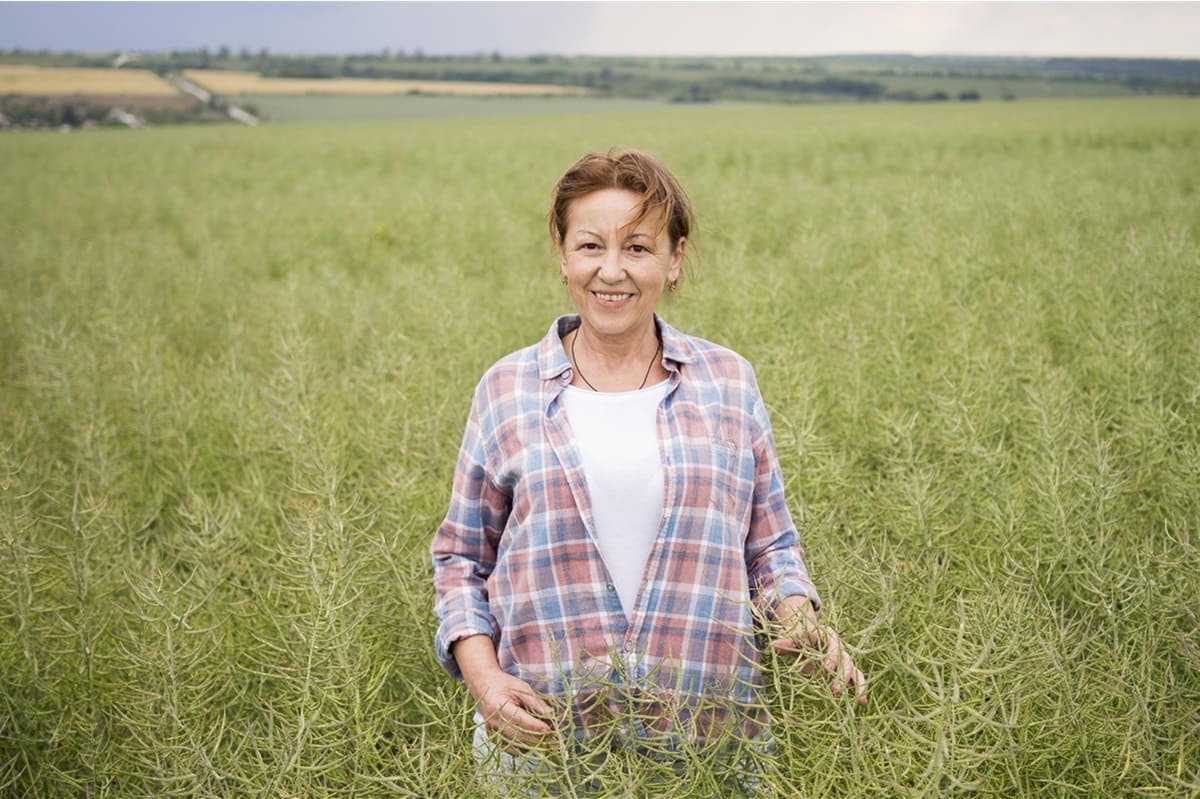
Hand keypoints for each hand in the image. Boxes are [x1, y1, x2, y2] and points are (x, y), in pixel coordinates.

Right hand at [452, 635, 554, 751]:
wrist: (484, 686)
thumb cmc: (505, 685)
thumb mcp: (522, 688)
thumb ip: (536, 702)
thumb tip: (551, 715)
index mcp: (499, 706)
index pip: (520, 720)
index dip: (536, 727)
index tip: (551, 730)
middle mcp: (493, 721)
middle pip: (518, 736)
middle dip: (538, 740)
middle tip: (554, 742)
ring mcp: (491, 731)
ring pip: (515, 746)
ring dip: (532, 746)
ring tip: (547, 743)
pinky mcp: (492, 737)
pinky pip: (510, 749)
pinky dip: (523, 748)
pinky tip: (533, 743)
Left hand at [771, 596, 867, 706]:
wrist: (810, 639)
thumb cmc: (801, 640)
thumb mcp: (794, 641)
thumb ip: (787, 644)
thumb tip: (773, 646)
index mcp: (828, 636)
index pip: (832, 645)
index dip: (831, 656)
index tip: (827, 668)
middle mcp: (839, 647)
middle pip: (844, 660)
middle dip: (841, 675)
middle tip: (834, 689)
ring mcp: (844, 659)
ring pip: (853, 669)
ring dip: (853, 684)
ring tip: (852, 698)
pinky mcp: (848, 670)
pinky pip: (857, 678)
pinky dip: (860, 689)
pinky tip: (862, 702)